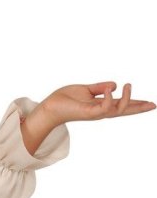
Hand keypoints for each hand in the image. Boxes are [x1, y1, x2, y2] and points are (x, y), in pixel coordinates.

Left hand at [41, 82, 155, 126]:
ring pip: (118, 110)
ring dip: (126, 99)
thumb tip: (114, 85)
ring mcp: (96, 113)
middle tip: (154, 105)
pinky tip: (110, 89)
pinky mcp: (88, 113)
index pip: (122, 105)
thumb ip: (100, 87)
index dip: (136, 104)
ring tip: (128, 84)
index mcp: (102, 106)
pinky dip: (109, 98)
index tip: (150, 103)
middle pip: (125, 111)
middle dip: (139, 108)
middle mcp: (101, 111)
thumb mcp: (86, 90)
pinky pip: (104, 107)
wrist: (50, 106)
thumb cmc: (65, 99)